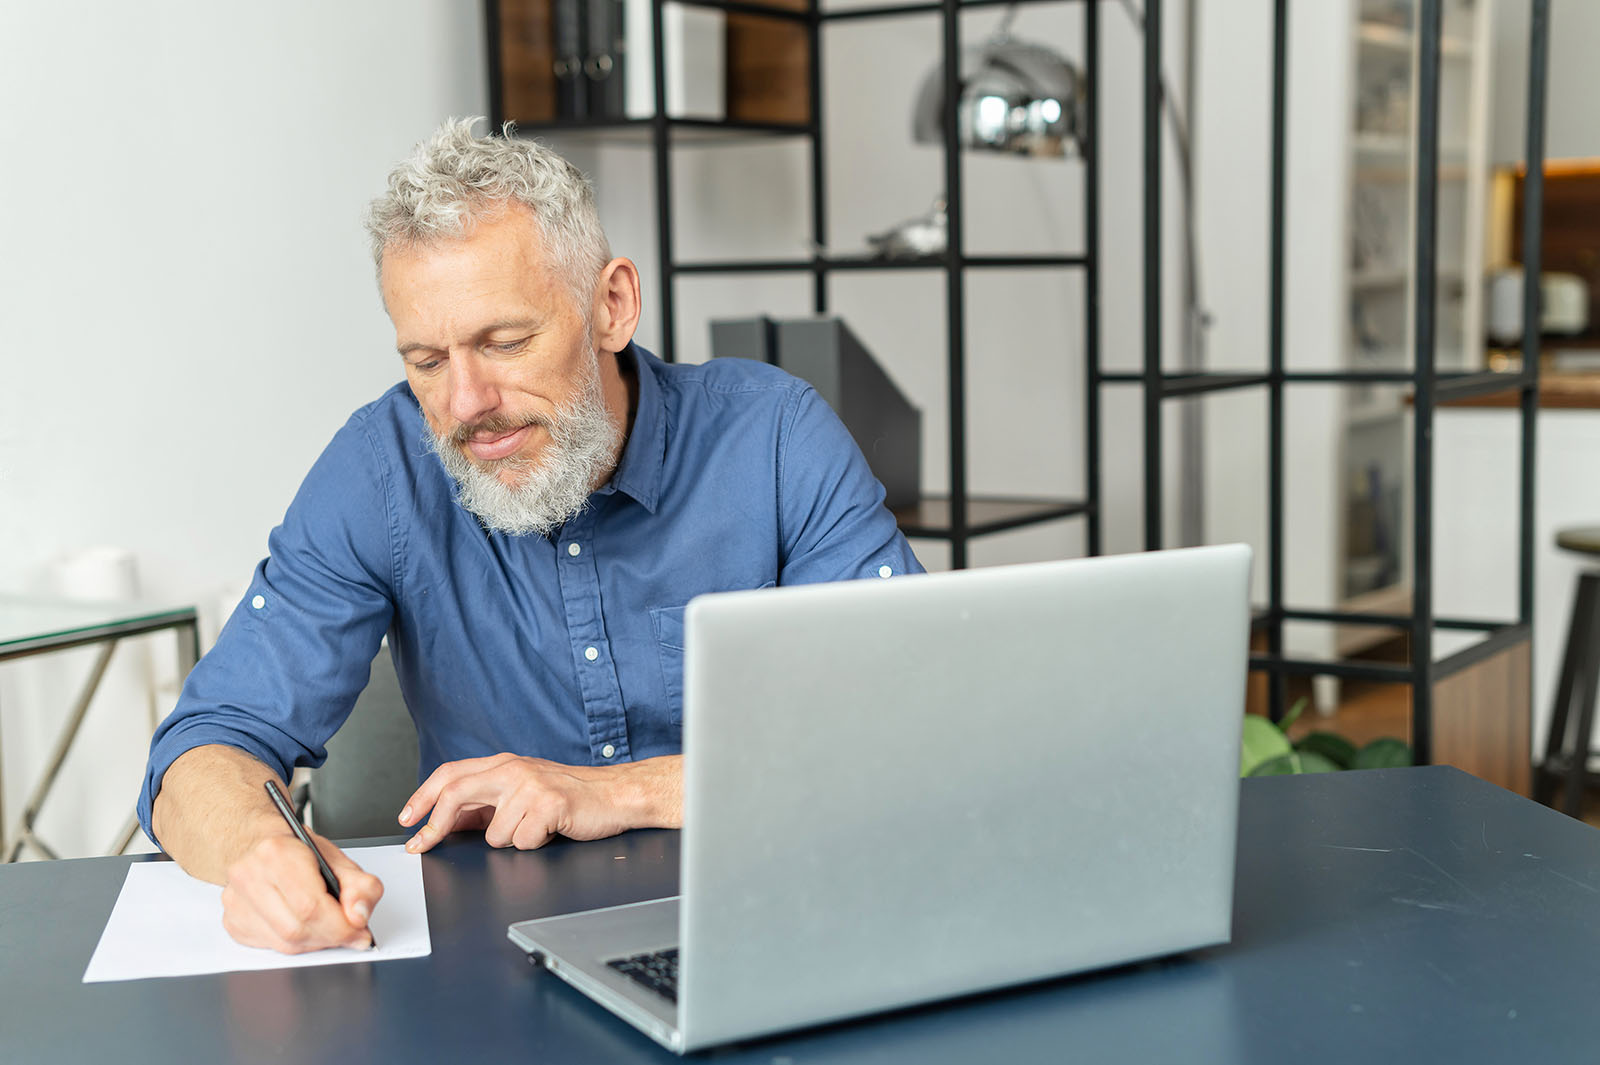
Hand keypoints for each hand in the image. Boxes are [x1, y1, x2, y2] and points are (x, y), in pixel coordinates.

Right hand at [219, 829, 382, 953]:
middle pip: (296, 929)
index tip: (359, 933)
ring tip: (328, 929)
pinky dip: (295, 943)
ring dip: (314, 943)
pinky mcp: (232, 921)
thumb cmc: (297, 851)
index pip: (311, 907)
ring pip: (283, 943)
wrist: (260, 844)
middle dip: (330, 938)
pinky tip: (305, 927)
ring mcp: (236, 901)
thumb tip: (359, 916)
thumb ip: (361, 886)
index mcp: (276, 853)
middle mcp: (249, 876)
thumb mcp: (339, 859)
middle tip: (348, 933)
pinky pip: (270, 947)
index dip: (340, 927)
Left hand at [399, 753, 681, 853]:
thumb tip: (447, 820)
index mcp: (505, 764)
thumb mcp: (524, 791)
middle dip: (434, 824)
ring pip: (492, 833)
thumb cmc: (572, 796)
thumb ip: (487, 802)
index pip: (450, 774)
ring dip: (509, 841)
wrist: (617, 794)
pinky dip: (533, 845)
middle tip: (421, 846)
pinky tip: (550, 831)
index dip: (423, 796)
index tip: (407, 819)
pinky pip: (521, 842)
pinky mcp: (548, 805)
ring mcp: (531, 786)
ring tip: (534, 830)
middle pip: (456, 793)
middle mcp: (514, 770)